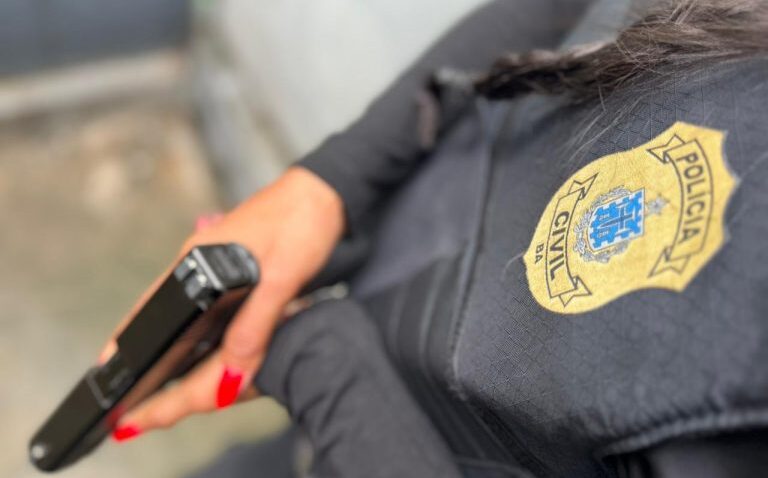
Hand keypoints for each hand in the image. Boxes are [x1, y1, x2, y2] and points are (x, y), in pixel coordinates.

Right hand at [101, 167, 344, 441]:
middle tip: (141, 383)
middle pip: (166, 309)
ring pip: (192, 309)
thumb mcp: (281, 277)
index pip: (153, 304)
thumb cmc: (302, 223)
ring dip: (183, 339)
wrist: (326, 195)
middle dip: (153, 345)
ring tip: (172, 373)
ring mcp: (219, 262)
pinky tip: (214, 344)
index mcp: (200, 257)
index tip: (111, 366)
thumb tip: (231, 370)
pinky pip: (214, 304)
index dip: (130, 337)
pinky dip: (209, 328)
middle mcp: (202, 259)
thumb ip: (255, 323)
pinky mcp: (240, 268)